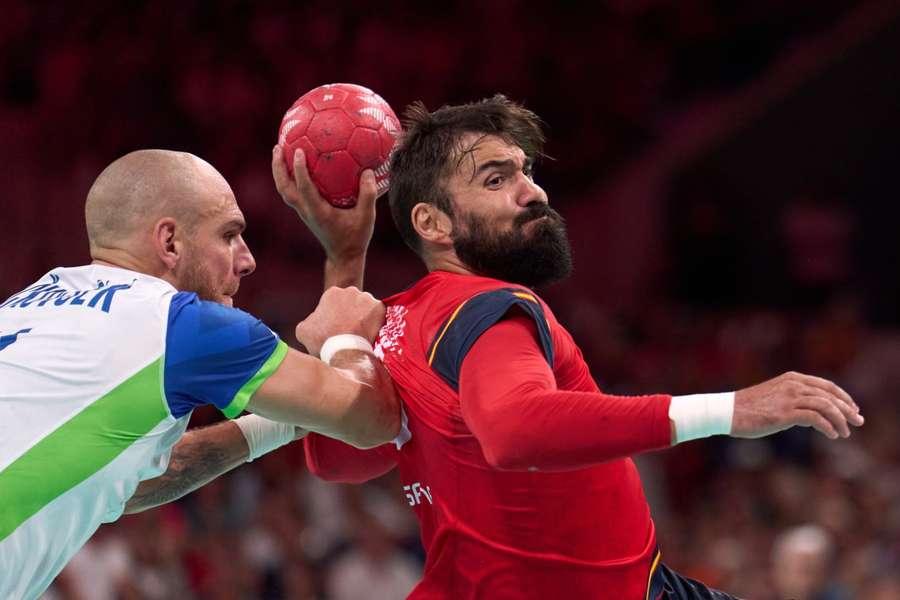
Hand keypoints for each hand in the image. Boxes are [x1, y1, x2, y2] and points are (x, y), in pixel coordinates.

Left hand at [271, 144, 377, 263]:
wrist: (344, 257)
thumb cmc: (356, 238)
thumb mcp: (367, 217)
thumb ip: (368, 194)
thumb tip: (367, 171)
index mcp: (318, 212)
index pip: (304, 188)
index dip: (299, 169)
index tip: (298, 150)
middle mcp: (307, 211)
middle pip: (284, 188)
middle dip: (278, 167)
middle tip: (278, 146)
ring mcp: (304, 212)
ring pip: (284, 190)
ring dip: (279, 171)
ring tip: (279, 151)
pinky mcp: (305, 212)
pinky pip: (292, 192)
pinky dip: (289, 177)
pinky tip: (294, 164)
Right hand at [295, 286, 384, 355]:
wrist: (345, 351)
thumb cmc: (323, 341)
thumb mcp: (303, 330)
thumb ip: (309, 320)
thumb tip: (314, 320)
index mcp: (332, 293)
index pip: (334, 302)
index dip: (334, 316)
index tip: (336, 328)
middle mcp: (350, 291)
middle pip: (351, 303)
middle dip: (350, 314)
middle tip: (348, 330)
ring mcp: (367, 298)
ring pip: (365, 307)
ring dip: (363, 317)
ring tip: (360, 334)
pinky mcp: (380, 308)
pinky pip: (378, 314)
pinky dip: (375, 322)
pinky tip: (370, 333)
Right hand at [731, 371, 863, 439]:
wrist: (728, 412)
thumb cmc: (749, 408)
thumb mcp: (775, 397)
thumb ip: (793, 400)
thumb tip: (812, 416)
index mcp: (792, 378)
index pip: (827, 386)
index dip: (843, 398)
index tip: (853, 409)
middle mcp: (794, 385)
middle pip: (831, 395)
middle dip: (848, 409)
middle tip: (858, 422)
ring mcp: (789, 398)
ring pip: (826, 406)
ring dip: (840, 420)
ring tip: (845, 433)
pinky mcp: (785, 413)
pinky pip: (815, 418)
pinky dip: (828, 427)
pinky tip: (832, 436)